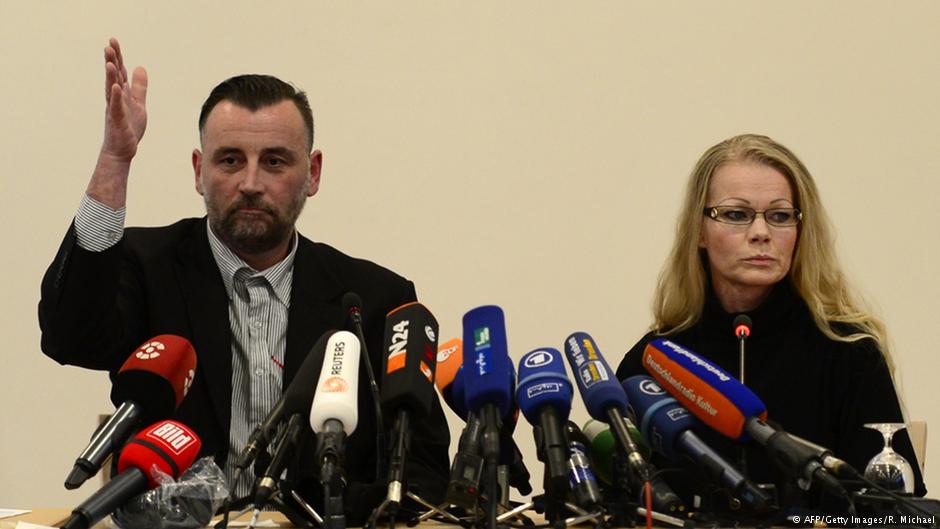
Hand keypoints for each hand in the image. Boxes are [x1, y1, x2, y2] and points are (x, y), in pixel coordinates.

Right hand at [101, 37, 146, 161]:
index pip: (118, 72)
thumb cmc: (129, 127)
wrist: (122, 150)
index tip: (113, 41)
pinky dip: (116, 97)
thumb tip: (140, 67)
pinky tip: (116, 87)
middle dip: (111, 61)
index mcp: (121, 94)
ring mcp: (115, 109)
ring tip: (109, 62)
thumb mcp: (138, 103)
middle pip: (113, 77)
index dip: (117, 57)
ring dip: (111, 76)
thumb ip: (139, 86)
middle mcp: (115, 99)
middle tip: (109, 45)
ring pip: (112, 90)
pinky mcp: (118, 121)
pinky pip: (116, 107)